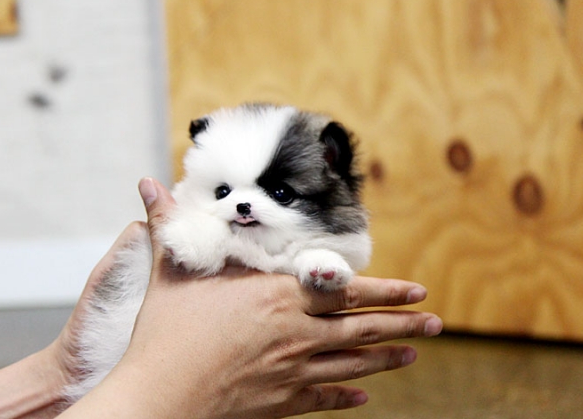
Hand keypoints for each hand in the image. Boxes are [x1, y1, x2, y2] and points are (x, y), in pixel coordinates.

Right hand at [62, 178, 442, 418]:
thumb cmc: (165, 334)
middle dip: (403, 325)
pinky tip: (363, 396)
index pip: (346, 291)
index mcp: (276, 298)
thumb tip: (148, 185)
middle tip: (435, 323)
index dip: (386, 290)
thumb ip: (168, 226)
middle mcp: (295, 335)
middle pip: (362, 330)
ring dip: (386, 359)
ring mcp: (292, 373)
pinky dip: (347, 397)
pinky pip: (325, 399)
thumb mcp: (170, 273)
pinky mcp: (281, 404)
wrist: (160, 396)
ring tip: (412, 354)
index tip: (417, 290)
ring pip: (353, 365)